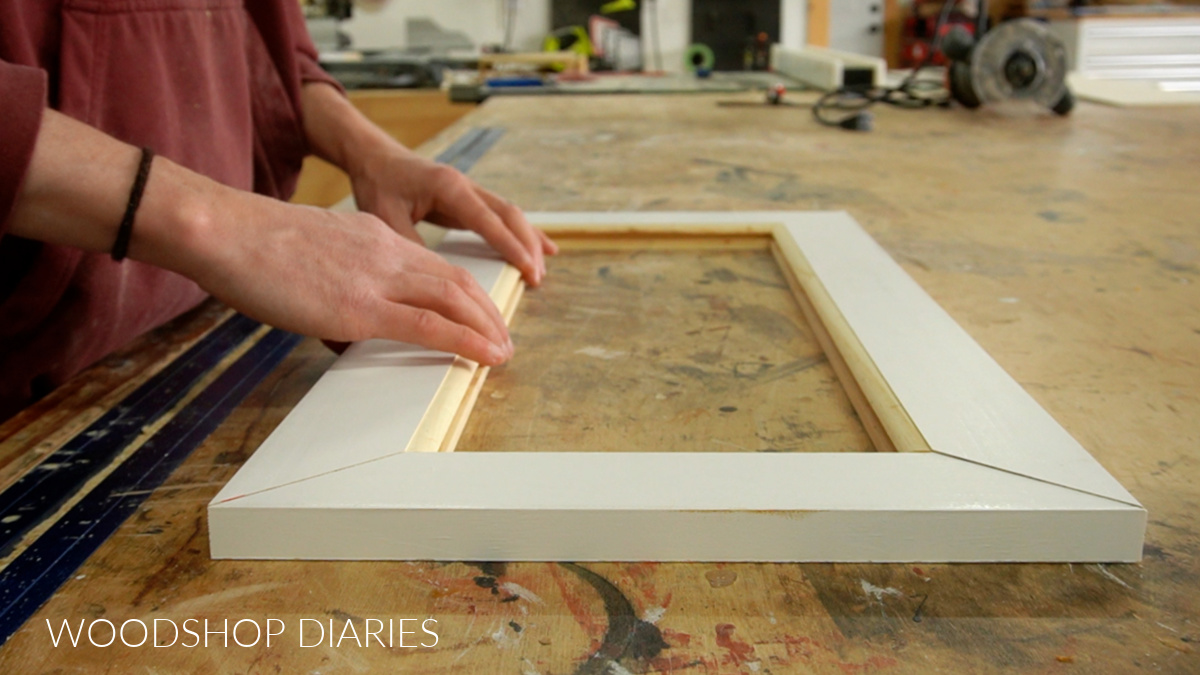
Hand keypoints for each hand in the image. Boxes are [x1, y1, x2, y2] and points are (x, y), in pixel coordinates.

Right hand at [173, 181, 514, 365]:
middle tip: (502, 337)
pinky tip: (486, 356)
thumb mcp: (311, 250)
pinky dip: (466, 342)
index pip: (433, 264)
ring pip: (454, 300)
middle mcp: (387, 252)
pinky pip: (430, 325)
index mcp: (374, 236)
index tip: (477, 312)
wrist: (226, 231)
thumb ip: (337, 275)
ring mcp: (377, 279)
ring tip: (502, 352)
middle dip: (487, 312)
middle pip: (456, 280)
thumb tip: (338, 309)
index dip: (463, 291)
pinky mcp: (361, 308)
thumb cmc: (251, 245)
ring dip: (486, 328)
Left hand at [348, 143, 557, 286]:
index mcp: (448, 187)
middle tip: (536, 278)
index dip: (510, 246)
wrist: (374, 156)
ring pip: (510, 214)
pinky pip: (500, 216)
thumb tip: (437, 274)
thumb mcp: (386, 217)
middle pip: (509, 215)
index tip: (527, 269)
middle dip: (526, 246)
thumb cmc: (378, 183)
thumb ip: (411, 244)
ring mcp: (470, 190)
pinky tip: (537, 247)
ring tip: (540, 271)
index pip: (488, 220)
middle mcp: (465, 185)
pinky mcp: (468, 199)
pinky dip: (519, 233)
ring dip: (527, 240)